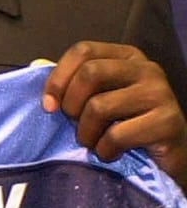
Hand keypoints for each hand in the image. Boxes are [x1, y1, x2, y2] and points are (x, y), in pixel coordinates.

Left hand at [43, 41, 186, 186]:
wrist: (170, 157)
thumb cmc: (127, 125)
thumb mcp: (99, 97)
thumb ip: (72, 82)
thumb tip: (36, 65)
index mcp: (127, 56)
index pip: (83, 50)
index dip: (58, 78)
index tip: (48, 106)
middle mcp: (146, 69)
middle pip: (90, 73)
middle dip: (72, 105)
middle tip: (75, 125)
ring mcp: (160, 93)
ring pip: (99, 106)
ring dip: (86, 133)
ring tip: (93, 142)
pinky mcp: (167, 122)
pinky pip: (117, 135)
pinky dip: (105, 150)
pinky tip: (111, 153)